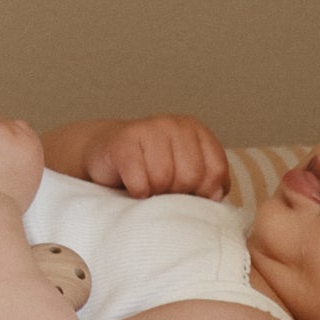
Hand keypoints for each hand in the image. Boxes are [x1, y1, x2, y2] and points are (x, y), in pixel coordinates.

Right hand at [70, 113, 229, 198]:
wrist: (103, 154)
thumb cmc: (149, 168)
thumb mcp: (183, 171)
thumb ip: (206, 181)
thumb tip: (216, 195)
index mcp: (195, 130)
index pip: (216, 170)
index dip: (205, 191)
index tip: (190, 193)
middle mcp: (173, 124)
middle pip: (191, 176)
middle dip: (178, 192)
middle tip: (163, 189)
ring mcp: (147, 130)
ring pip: (163, 179)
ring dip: (155, 193)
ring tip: (148, 186)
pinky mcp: (122, 144)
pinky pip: (139, 182)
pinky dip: (137, 193)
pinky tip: (133, 187)